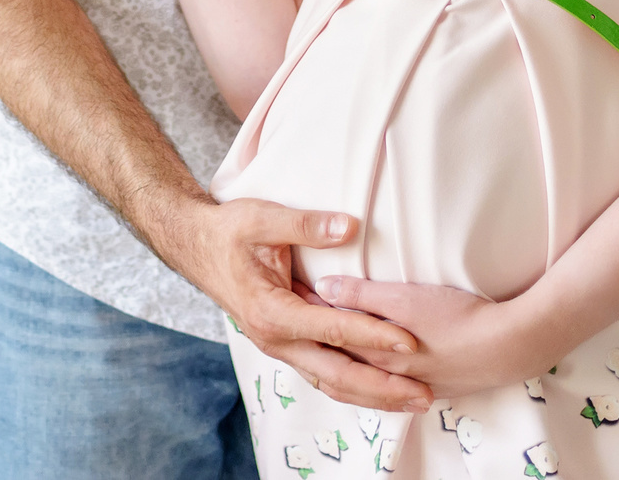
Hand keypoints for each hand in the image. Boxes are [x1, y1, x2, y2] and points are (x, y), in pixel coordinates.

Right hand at [155, 197, 433, 413]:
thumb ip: (306, 224)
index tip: (409, 341)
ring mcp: (280, 347)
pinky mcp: (285, 344)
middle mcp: (276, 339)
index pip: (333, 329)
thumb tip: (350, 227)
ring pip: (333, 382)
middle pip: (338, 374)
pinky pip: (324, 374)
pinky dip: (355, 385)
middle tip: (424, 394)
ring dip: (374, 395)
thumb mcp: (260, 218)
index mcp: (272, 312)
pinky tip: (381, 389)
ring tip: (414, 401)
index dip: (373, 335)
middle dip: (384, 387)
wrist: (194, 247)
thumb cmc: (226, 231)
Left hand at [311, 276, 555, 400]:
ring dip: (343, 369)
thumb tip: (322, 288)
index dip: (308, 317)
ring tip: (325, 354)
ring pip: (365, 383)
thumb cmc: (458, 317)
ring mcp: (413, 385)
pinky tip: (374, 375)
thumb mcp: (406, 298)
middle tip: (298, 327)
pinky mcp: (435, 387)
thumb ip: (364, 294)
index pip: (330, 337)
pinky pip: (390, 389)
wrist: (509, 347)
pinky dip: (372, 383)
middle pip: (342, 365)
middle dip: (319, 346)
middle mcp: (390, 376)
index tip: (291, 299)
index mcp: (377, 354)